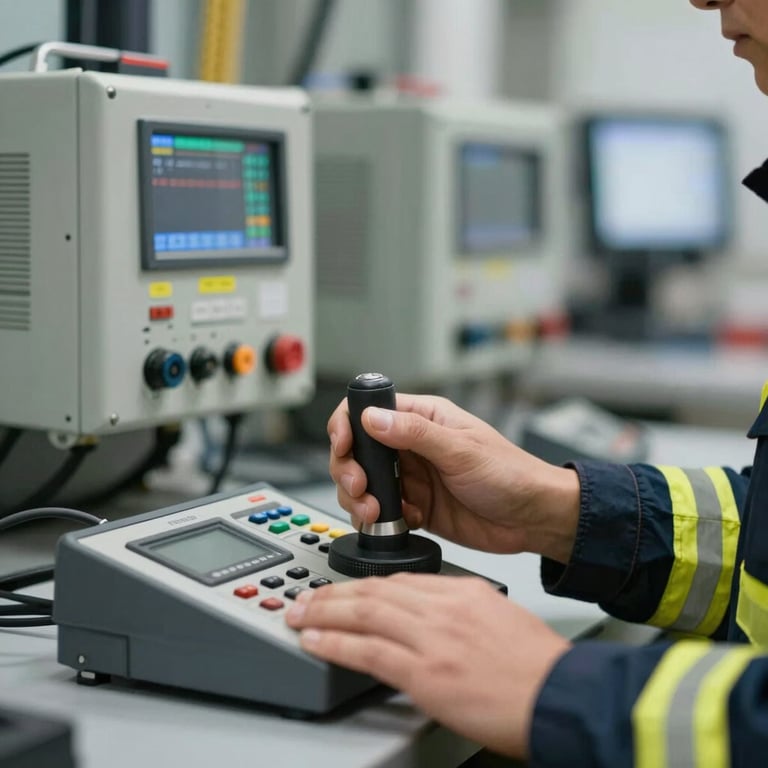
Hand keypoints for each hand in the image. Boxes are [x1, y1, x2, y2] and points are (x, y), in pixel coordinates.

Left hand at [285, 573, 570, 758]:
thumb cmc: (538, 665)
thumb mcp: (500, 617)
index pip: (400, 578)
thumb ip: (462, 609)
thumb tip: (432, 616)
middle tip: (307, 595)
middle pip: (374, 588)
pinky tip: (316, 641)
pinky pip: (367, 651)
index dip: (364, 583)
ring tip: (300, 614)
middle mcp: (444, 607)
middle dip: (334, 592)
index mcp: (462, 591)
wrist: (562, 696)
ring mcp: (433, 638)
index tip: (346, 589)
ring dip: (325, 611)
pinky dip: (335, 643)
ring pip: (364, 612)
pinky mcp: (426, 673)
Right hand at [327, 393, 578, 561]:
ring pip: (363, 485)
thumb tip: (373, 418)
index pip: (368, 410)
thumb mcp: (462, 450)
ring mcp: (411, 478)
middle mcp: (411, 446)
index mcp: (422, 418)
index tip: (344, 446)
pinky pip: (381, 513)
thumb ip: (414, 433)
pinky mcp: (414, 507)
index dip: (347, 425)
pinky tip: (406, 521)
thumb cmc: (511, 474)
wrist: (534, 519)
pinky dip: (382, 521)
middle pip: (357, 451)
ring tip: (376, 513)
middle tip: (361, 489)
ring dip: (360, 500)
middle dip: (349, 470)